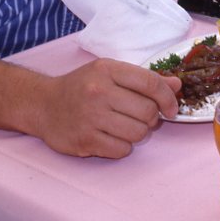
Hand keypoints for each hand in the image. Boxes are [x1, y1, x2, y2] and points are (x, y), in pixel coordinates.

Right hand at [32, 59, 180, 158]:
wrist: (43, 104)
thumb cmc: (82, 86)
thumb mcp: (111, 73)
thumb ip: (144, 79)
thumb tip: (176, 86)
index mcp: (108, 70)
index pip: (150, 84)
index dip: (168, 97)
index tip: (172, 108)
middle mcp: (99, 92)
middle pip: (147, 111)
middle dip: (151, 117)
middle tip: (141, 116)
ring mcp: (91, 118)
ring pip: (138, 133)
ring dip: (138, 133)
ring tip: (125, 126)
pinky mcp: (84, 141)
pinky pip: (122, 150)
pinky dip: (123, 146)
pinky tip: (111, 136)